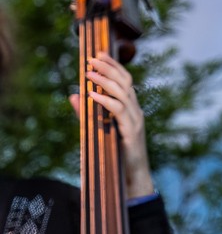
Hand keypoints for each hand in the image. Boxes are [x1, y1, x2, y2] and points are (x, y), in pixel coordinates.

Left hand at [70, 52, 154, 196]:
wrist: (130, 180)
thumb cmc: (115, 156)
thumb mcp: (98, 130)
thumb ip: (86, 113)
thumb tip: (73, 95)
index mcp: (130, 109)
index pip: (125, 81)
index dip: (114, 66)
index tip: (99, 53)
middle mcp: (135, 112)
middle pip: (126, 83)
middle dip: (109, 68)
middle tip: (92, 58)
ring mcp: (135, 121)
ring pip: (123, 94)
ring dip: (105, 81)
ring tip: (88, 73)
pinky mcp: (131, 132)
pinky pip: (118, 111)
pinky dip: (105, 101)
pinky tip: (92, 95)